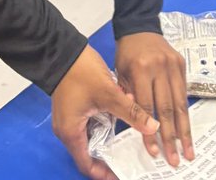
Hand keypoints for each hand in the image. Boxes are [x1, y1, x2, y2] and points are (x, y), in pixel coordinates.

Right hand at [51, 44, 159, 179]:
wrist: (62, 48)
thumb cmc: (80, 73)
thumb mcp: (109, 93)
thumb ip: (131, 111)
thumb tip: (153, 127)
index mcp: (71, 133)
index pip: (87, 165)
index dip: (105, 173)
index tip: (123, 174)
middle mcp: (68, 130)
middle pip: (91, 153)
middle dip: (111, 156)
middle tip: (132, 158)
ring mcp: (71, 118)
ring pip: (93, 136)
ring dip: (111, 136)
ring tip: (131, 139)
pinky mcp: (75, 107)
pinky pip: (92, 122)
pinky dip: (107, 121)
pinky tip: (123, 113)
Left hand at [115, 32, 192, 168]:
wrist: (139, 26)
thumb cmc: (126, 54)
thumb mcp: (120, 73)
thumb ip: (129, 97)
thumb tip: (139, 124)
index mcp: (140, 69)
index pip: (146, 107)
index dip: (150, 131)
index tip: (154, 152)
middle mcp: (159, 67)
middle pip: (167, 108)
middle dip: (171, 137)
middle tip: (175, 159)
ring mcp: (173, 65)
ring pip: (180, 104)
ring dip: (184, 131)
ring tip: (188, 151)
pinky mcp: (182, 64)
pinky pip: (184, 93)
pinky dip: (185, 114)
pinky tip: (187, 130)